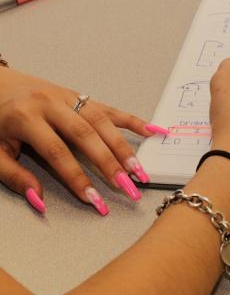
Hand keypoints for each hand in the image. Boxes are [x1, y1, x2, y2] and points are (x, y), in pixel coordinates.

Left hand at [0, 66, 156, 214]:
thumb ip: (15, 177)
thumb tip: (39, 200)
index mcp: (26, 118)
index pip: (57, 153)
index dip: (77, 178)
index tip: (94, 199)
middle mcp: (50, 104)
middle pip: (86, 135)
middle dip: (110, 163)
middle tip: (127, 186)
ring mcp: (68, 97)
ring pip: (101, 121)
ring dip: (123, 146)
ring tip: (139, 169)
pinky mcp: (78, 95)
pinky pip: (108, 107)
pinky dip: (130, 119)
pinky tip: (149, 130)